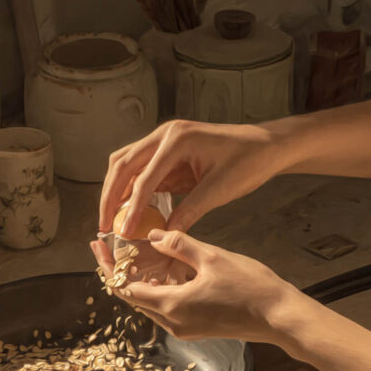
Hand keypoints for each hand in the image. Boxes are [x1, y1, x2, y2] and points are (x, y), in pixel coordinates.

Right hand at [99, 120, 286, 237]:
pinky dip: (130, 190)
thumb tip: (164, 236)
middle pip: (122, 165)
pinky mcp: (166, 153)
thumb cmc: (248, 162)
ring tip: (111, 219)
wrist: (265, 146)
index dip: (131, 209)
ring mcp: (163, 141)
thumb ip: (189, 212)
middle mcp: (164, 135)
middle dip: (110, 197)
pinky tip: (129, 211)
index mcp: (177, 139)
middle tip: (104, 225)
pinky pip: (140, 171)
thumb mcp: (219, 190)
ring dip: (115, 191)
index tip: (122, 233)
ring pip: (125, 164)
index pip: (144, 178)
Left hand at [104, 229, 299, 343]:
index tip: (97, 246)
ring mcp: (183, 329)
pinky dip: (158, 289)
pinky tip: (163, 269)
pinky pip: (166, 308)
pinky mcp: (195, 329)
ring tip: (133, 254)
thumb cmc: (251, 287)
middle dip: (118, 271)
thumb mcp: (212, 258)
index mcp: (171, 305)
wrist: (279, 317)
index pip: (125, 287)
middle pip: (133, 297)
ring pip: (150, 303)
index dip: (107, 266)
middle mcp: (171, 322)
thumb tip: (153, 235)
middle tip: (109, 247)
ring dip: (139, 280)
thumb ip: (180, 245)